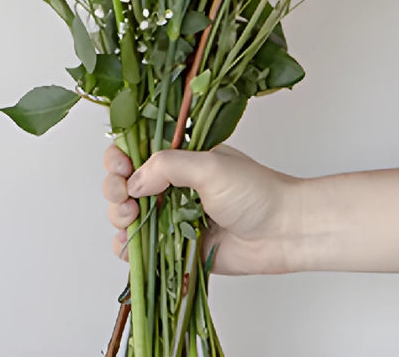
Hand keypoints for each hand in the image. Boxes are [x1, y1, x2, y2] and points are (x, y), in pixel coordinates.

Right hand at [103, 143, 302, 274]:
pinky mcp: (175, 246)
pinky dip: (127, 247)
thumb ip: (168, 167)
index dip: (120, 156)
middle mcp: (171, 184)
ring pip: (127, 214)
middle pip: (124, 182)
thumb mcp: (210, 166)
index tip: (120, 167)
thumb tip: (134, 181)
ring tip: (132, 218)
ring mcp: (171, 216)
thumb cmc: (254, 191)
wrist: (283, 232)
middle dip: (115, 187)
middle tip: (125, 196)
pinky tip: (128, 244)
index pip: (136, 149)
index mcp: (179, 157)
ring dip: (119, 216)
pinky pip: (142, 248)